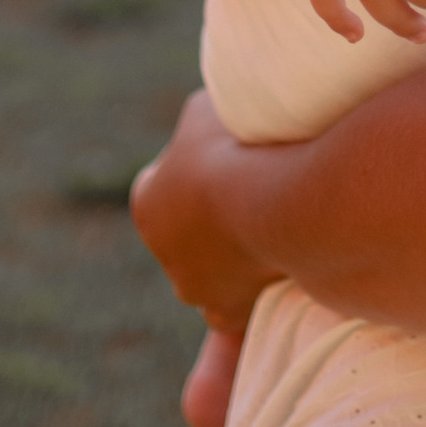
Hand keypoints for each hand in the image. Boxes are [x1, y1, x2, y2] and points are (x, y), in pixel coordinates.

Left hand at [131, 87, 272, 332]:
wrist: (277, 201)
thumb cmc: (236, 147)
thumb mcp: (205, 112)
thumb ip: (197, 126)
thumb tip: (208, 126)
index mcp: (146, 204)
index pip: (161, 185)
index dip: (192, 169)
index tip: (223, 159)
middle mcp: (163, 254)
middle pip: (185, 234)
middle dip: (210, 219)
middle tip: (252, 195)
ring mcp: (195, 289)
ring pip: (209, 275)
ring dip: (231, 258)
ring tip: (270, 232)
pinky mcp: (229, 314)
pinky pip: (237, 305)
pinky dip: (253, 289)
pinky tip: (279, 265)